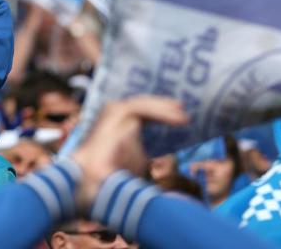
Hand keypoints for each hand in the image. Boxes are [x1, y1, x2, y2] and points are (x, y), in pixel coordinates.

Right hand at [70, 96, 188, 210]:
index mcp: (119, 120)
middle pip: (145, 104)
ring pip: (145, 104)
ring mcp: (115, 109)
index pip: (143, 110)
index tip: (180, 117)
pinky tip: (178, 119)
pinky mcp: (118, 111)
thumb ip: (149, 149)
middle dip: (166, 106)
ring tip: (184, 118)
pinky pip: (144, 108)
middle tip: (184, 112)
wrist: (96, 177)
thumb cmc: (115, 172)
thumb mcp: (138, 158)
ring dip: (167, 109)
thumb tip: (168, 152)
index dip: (162, 112)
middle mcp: (116, 111)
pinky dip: (162, 113)